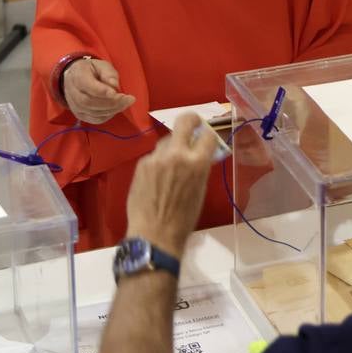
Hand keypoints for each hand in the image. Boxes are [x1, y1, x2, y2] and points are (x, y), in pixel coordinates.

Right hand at [63, 58, 134, 123]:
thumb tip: (114, 85)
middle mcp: (72, 92)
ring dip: (113, 109)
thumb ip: (108, 73)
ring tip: (126, 102)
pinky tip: (117, 108)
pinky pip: (96, 119)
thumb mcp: (102, 65)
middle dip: (111, 102)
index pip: (86, 85)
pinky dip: (109, 115)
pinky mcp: (80, 115)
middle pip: (89, 102)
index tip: (116, 93)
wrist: (76, 77)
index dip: (101, 91)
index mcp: (77, 75)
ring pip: (93, 112)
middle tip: (128, 98)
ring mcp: (75, 106)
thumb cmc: (92, 70)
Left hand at [124, 112, 215, 256]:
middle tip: (193, 124)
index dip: (209, 135)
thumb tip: (200, 154)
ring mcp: (156, 157)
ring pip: (167, 140)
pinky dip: (158, 162)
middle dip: (191, 119)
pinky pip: (154, 156)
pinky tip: (157, 179)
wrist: (155, 233)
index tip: (207, 138)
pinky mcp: (142, 163)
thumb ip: (200, 167)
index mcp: (197, 163)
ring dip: (172, 147)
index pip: (208, 135)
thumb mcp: (200, 190)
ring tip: (171, 165)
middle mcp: (177, 154)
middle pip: (184, 120)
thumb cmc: (184, 218)